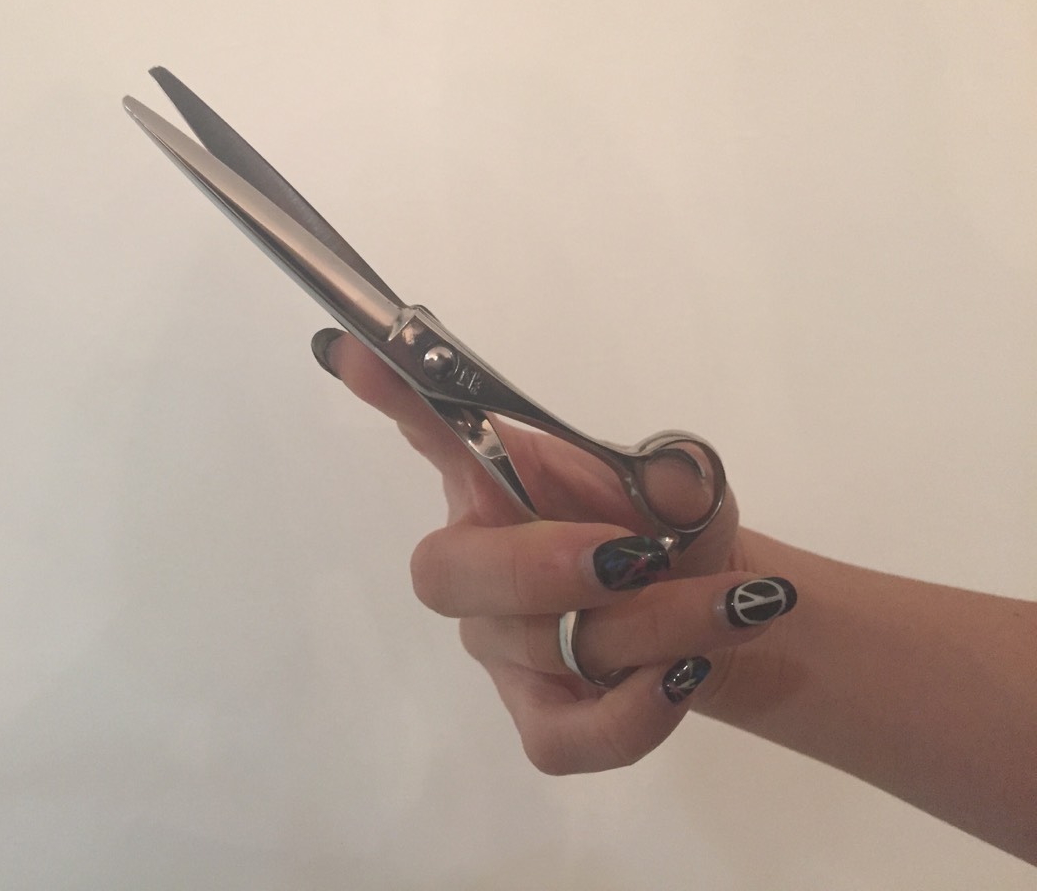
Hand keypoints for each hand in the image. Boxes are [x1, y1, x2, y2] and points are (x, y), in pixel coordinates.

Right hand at [318, 330, 795, 773]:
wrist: (717, 616)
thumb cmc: (676, 531)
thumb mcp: (687, 486)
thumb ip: (673, 473)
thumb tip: (669, 472)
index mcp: (496, 484)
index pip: (432, 431)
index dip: (393, 396)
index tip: (354, 348)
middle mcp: (477, 562)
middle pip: (443, 573)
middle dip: (541, 567)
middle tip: (639, 556)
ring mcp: (498, 648)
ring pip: (534, 648)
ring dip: (650, 626)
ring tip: (731, 605)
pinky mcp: (538, 721)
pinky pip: (561, 736)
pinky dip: (634, 714)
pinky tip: (682, 676)